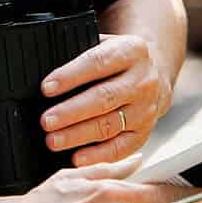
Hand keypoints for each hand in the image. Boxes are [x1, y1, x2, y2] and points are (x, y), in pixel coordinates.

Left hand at [39, 34, 172, 165]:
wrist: (155, 74)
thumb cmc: (118, 61)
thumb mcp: (103, 45)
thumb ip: (79, 55)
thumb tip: (48, 79)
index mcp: (131, 50)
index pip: (98, 63)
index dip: (70, 76)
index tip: (46, 88)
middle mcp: (143, 80)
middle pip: (104, 98)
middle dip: (71, 112)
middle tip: (46, 121)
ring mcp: (146, 109)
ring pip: (110, 125)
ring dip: (78, 135)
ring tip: (54, 140)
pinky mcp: (144, 133)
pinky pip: (121, 148)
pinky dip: (97, 155)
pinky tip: (77, 157)